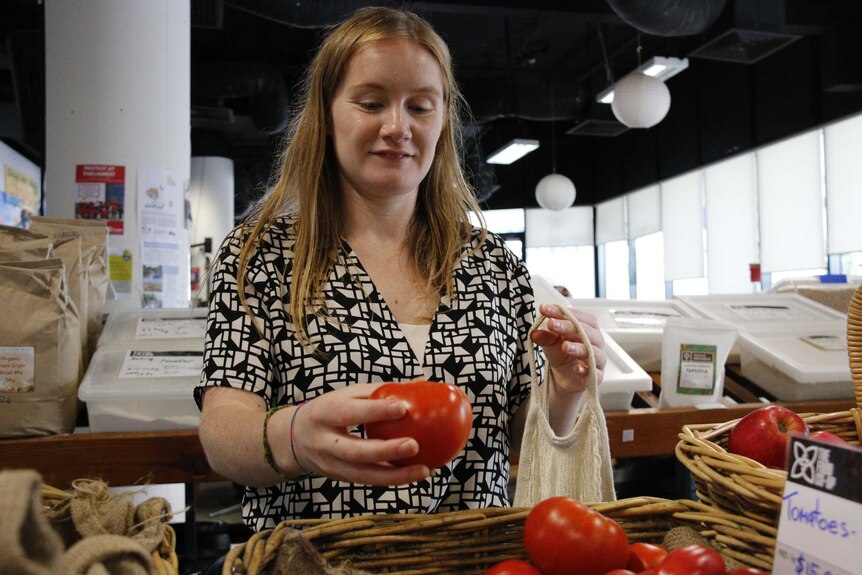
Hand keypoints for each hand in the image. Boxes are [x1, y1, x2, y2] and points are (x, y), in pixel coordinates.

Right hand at [288, 383, 432, 485]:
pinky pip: (370, 481)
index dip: (375, 411)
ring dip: (397, 476)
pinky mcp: (341, 479)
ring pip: (364, 476)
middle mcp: (326, 442)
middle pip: (355, 451)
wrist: (294, 439)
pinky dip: (395, 479)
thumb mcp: (345, 395)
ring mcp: (332, 465)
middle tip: (414, 446)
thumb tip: (419, 384)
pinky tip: (419, 473)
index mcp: (325, 413)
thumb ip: (378, 391)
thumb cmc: (330, 410)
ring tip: (425, 470)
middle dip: (386, 451)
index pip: (349, 413)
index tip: (402, 407)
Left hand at [529, 304, 606, 393]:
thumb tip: (535, 333)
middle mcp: (595, 341)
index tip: (544, 309)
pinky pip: (595, 373)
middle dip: (568, 326)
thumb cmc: (561, 353)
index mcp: (586, 327)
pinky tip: (577, 369)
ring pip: (593, 351)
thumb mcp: (550, 342)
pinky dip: (586, 370)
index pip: (577, 316)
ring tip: (565, 346)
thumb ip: (545, 336)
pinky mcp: (596, 375)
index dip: (561, 312)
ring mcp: (597, 358)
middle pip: (586, 330)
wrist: (563, 376)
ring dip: (578, 348)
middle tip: (551, 324)